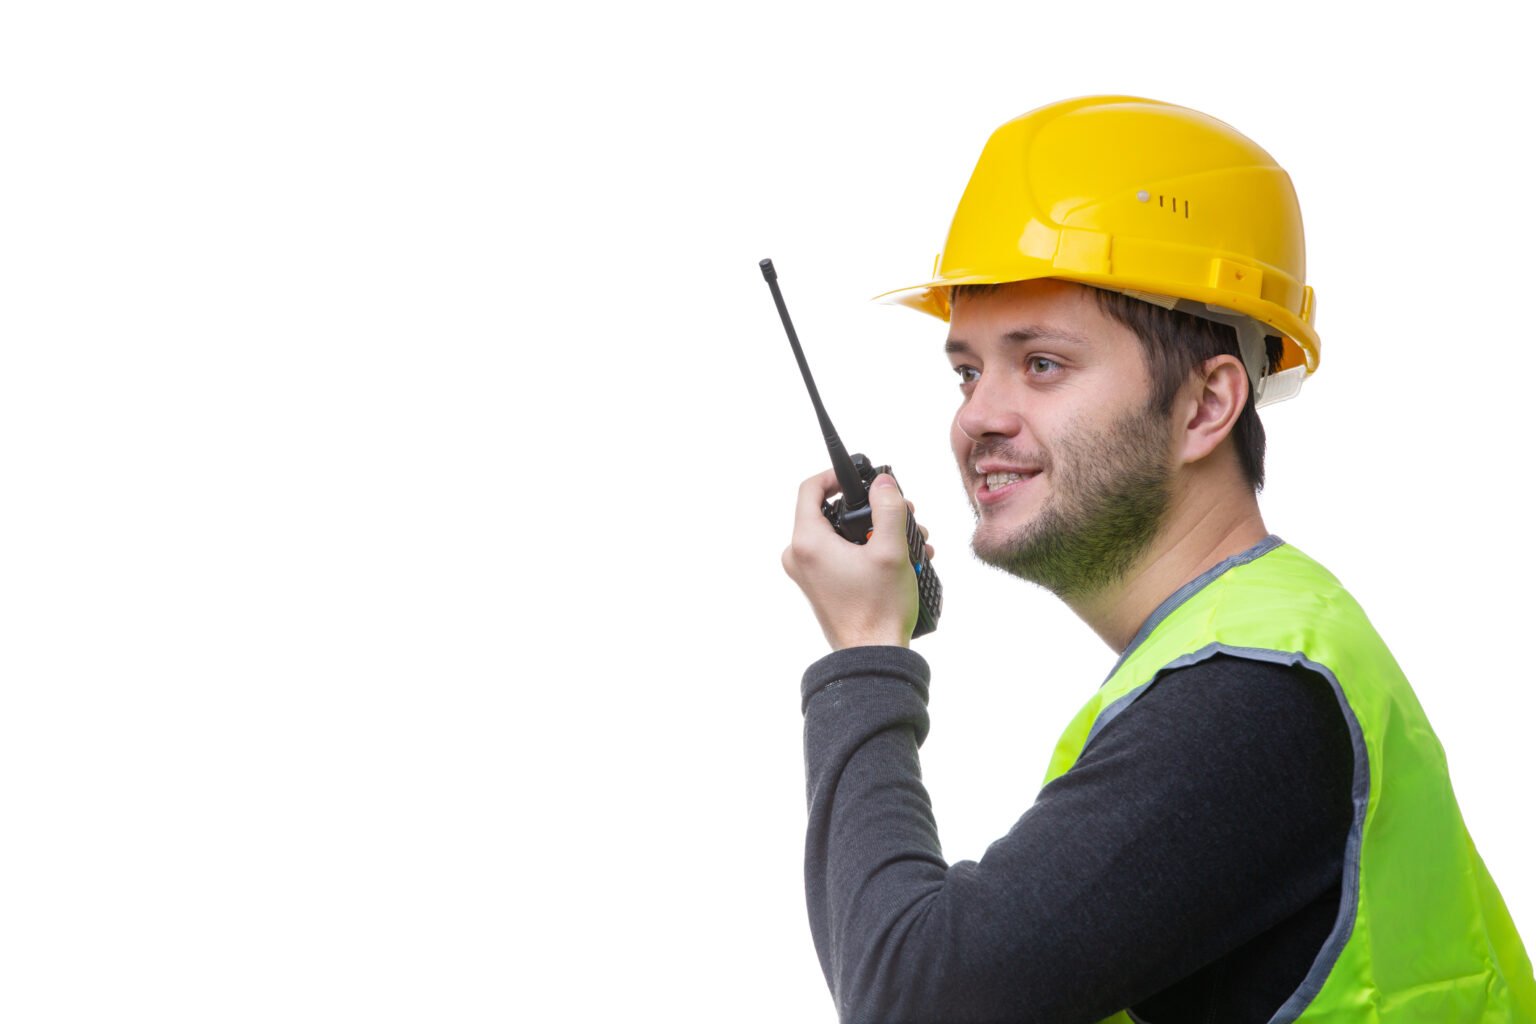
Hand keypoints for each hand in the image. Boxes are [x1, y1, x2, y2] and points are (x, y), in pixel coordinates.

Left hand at [782, 469, 931, 650]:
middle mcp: (799, 555)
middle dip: (869, 509)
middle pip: (830, 511)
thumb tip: (883, 483)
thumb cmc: (878, 609)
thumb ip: (888, 508)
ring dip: (875, 531)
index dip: (836, 475)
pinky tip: (899, 559)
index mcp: (807, 542)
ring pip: (840, 534)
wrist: (872, 657)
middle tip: (899, 513)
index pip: (810, 488)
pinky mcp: (819, 586)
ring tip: (910, 540)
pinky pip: (840, 555)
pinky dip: (866, 550)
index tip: (862, 478)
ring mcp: (807, 573)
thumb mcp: (891, 550)